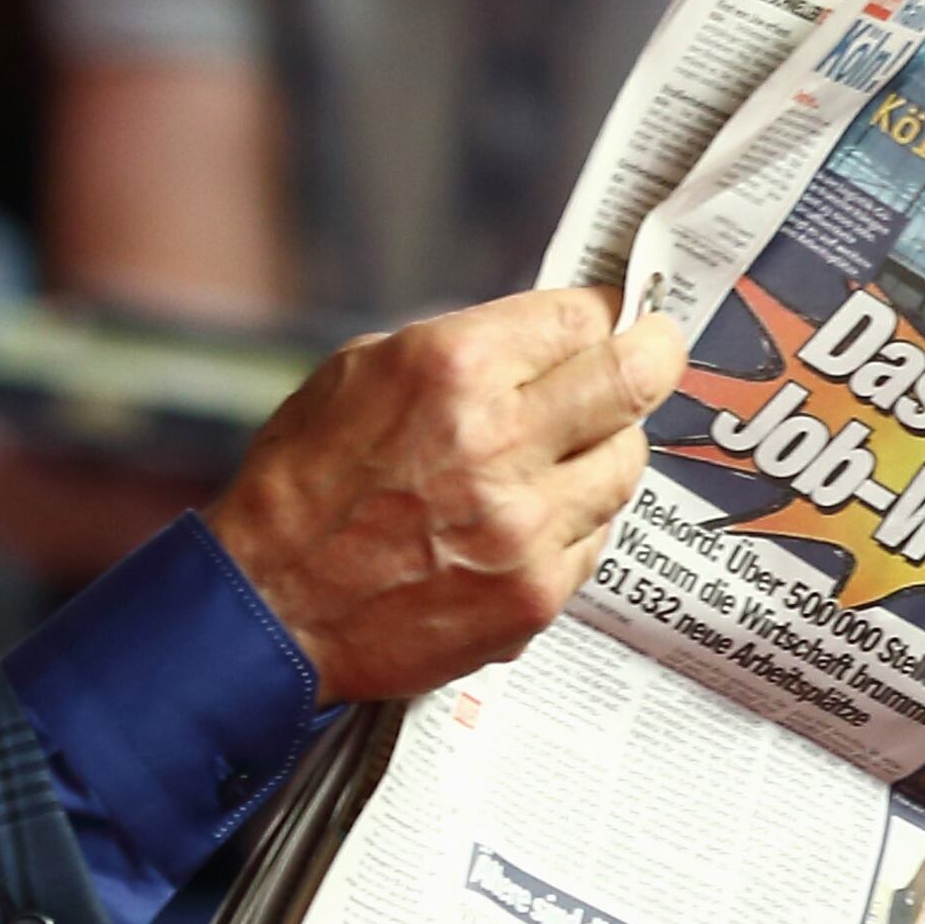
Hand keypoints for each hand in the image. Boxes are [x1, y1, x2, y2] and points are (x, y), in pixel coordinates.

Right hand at [204, 287, 684, 708]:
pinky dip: (573, 523)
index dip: (598, 313)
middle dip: (655, 355)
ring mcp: (526, 527)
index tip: (605, 317)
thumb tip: (543, 337)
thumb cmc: (304, 485)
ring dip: (606, 449)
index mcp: (455, 369)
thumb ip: (461, 348)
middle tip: (656, 352)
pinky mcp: (534, 595)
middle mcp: (501, 442)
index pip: (581, 317)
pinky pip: (595, 539)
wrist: (268, 609)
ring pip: (626, 465)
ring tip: (570, 450)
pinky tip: (528, 521)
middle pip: (636, 379)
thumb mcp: (360, 372)